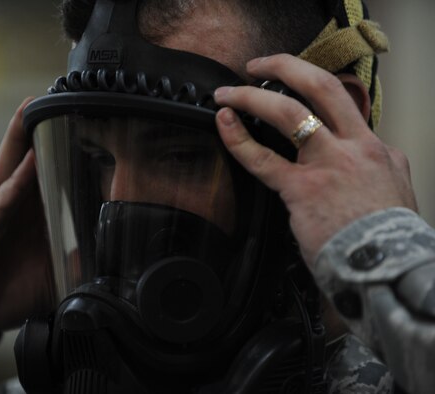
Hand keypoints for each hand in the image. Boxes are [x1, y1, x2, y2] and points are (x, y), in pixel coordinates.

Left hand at [214, 54, 417, 266]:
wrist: (387, 268)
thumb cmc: (389, 238)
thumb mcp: (397, 192)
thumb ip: (380, 170)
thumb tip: (371, 161)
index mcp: (377, 149)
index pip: (344, 103)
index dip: (312, 88)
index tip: (291, 85)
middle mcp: (354, 147)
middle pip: (322, 87)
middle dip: (286, 66)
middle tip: (259, 65)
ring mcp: (328, 164)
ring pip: (289, 113)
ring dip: (253, 96)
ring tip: (228, 92)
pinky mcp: (302, 189)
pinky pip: (261, 157)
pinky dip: (237, 137)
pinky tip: (224, 122)